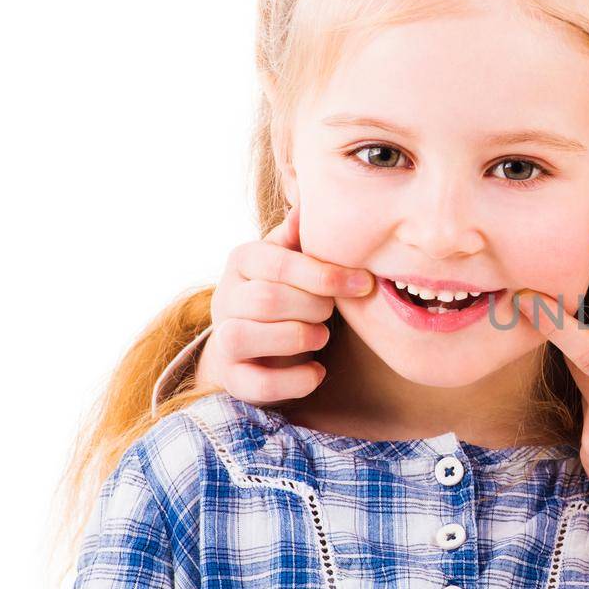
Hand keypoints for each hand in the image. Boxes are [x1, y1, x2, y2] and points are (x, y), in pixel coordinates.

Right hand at [196, 205, 373, 403]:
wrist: (260, 345)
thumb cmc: (290, 292)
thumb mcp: (295, 259)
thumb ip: (300, 237)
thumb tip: (307, 205)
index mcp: (244, 260)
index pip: (279, 263)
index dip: (326, 275)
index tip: (364, 283)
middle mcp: (224, 298)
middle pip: (267, 300)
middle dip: (313, 307)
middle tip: (331, 312)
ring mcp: (223, 340)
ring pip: (247, 336)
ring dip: (300, 338)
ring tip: (321, 335)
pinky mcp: (233, 378)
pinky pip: (258, 383)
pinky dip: (296, 380)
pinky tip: (317, 372)